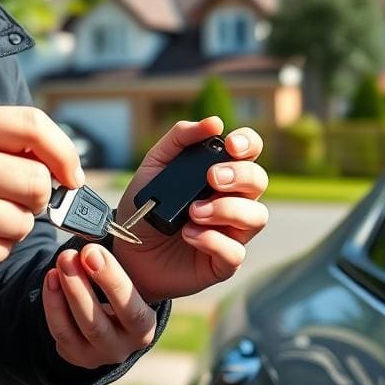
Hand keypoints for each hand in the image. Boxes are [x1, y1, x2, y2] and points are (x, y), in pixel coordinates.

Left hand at [42, 245, 156, 368]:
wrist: (110, 321)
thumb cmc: (121, 291)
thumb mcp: (130, 280)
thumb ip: (118, 263)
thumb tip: (98, 230)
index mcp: (144, 327)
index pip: (131, 310)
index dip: (111, 280)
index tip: (92, 252)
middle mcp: (123, 347)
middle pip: (98, 322)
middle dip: (80, 287)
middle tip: (68, 255)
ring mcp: (97, 355)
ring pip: (76, 328)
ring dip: (65, 292)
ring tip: (60, 261)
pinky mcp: (75, 355)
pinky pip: (60, 331)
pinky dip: (52, 303)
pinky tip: (51, 277)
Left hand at [113, 117, 268, 303]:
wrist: (126, 250)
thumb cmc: (144, 207)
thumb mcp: (153, 166)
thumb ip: (179, 139)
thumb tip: (214, 122)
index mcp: (219, 172)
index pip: (249, 152)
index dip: (248, 144)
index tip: (231, 145)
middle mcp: (232, 200)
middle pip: (259, 181)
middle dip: (239, 176)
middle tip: (211, 178)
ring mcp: (231, 231)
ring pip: (257, 216)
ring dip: (227, 209)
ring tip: (194, 212)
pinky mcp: (223, 262)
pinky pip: (235, 251)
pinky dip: (212, 240)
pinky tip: (189, 234)